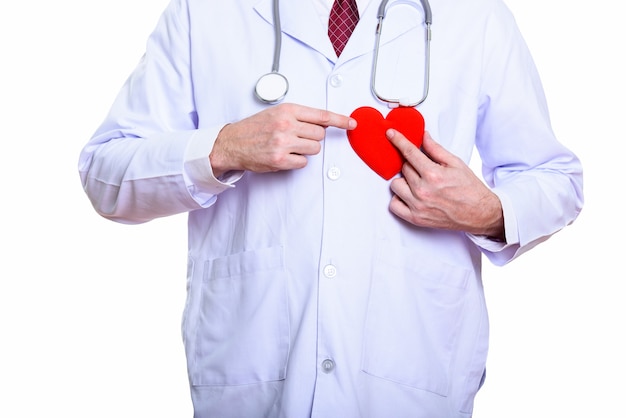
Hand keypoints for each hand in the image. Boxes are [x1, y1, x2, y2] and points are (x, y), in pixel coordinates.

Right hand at [210, 103, 355, 176]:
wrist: (232, 143)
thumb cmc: (254, 128)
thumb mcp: (276, 113)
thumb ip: (298, 116)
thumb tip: (323, 123)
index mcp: (287, 110)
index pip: (321, 115)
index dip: (340, 120)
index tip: (352, 124)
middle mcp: (286, 125)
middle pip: (320, 135)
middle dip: (312, 138)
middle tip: (297, 138)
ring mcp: (283, 143)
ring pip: (314, 149)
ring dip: (305, 150)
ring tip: (289, 146)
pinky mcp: (280, 160)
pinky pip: (303, 163)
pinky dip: (297, 162)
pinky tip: (284, 156)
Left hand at [387, 129, 504, 239]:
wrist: (479, 213)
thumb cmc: (469, 189)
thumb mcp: (456, 164)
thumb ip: (436, 150)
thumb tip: (423, 137)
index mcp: (433, 174)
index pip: (410, 153)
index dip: (399, 140)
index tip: (391, 134)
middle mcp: (423, 191)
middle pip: (403, 168)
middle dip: (411, 165)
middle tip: (423, 169)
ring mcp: (418, 206)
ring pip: (395, 185)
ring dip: (403, 181)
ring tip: (416, 182)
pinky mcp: (416, 218)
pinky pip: (394, 205)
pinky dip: (398, 199)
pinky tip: (409, 195)